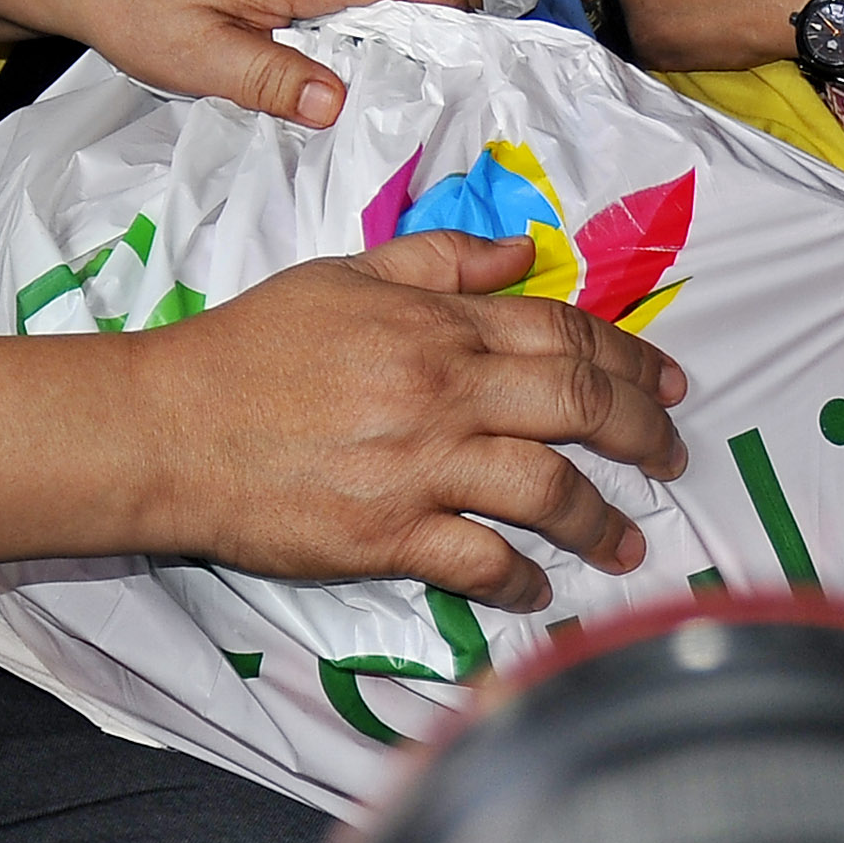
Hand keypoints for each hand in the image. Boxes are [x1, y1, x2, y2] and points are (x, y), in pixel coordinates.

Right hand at [0, 231, 686, 609]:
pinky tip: (542, 588)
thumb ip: (442, 261)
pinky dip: (523, 578)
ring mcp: (418, 466)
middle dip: (643, 432)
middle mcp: (441, 389)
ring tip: (628, 542)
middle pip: (578, 403)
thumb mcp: (346, 274)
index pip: (564, 332)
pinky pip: (480, 561)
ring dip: (600, 519)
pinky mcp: (386, 535)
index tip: (670, 381)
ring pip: (546, 488)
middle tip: (673, 456)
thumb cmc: (253, 347)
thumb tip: (525, 254)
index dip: (631, 357)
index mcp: (436, 322)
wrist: (170, 426)